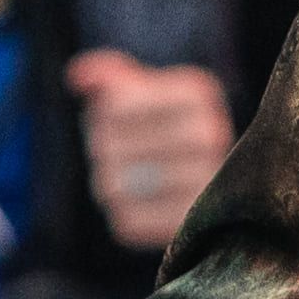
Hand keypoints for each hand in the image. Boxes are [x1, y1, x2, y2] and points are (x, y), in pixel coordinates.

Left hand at [70, 50, 237, 250]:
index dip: (103, 112)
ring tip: (131, 172)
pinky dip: (124, 209)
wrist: (222, 183)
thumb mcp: (151, 92)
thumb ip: (112, 78)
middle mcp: (210, 137)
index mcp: (197, 95)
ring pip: (113, 183)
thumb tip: (77, 74)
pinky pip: (125, 219)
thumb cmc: (173, 129)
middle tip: (124, 148)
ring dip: (109, 178)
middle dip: (105, 145)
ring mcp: (203, 185)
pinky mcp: (187, 224)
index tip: (121, 115)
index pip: (114, 105)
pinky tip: (144, 199)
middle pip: (108, 143)